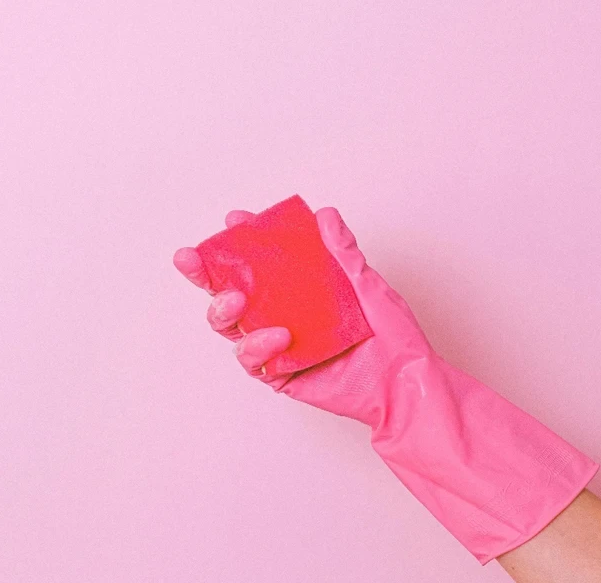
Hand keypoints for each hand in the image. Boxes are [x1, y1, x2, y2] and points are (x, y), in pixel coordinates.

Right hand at [173, 206, 430, 425]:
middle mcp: (285, 314)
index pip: (264, 261)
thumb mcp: (368, 286)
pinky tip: (276, 335)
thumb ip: (344, 254)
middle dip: (206, 274)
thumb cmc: (394, 337)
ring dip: (224, 310)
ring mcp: (280, 345)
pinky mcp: (282, 374)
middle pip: (233, 292)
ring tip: (235, 300)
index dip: (242, 241)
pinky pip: (255, 361)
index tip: (234, 221)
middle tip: (193, 258)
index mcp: (302, 289)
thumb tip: (325, 215)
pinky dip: (258, 346)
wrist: (406, 384)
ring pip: (233, 327)